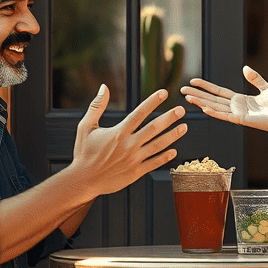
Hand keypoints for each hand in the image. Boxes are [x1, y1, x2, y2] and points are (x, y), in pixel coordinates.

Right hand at [72, 85, 186, 194]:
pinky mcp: (136, 173)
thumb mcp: (85, 127)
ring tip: (184, 127)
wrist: (83, 180)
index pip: (139, 114)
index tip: (164, 93)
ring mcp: (134, 160)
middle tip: (181, 110)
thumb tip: (103, 87)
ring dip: (173, 136)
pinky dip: (165, 157)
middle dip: (169, 118)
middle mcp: (128, 145)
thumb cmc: (83, 153)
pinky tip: (174, 150)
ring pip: (158, 146)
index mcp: (118, 133)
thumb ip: (97, 106)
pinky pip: (154, 163)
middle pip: (153, 129)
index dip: (153, 102)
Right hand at [181, 66, 267, 135]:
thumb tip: (245, 68)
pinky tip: (204, 109)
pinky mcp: (241, 120)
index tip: (193, 82)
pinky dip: (215, 113)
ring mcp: (237, 114)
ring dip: (201, 103)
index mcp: (240, 99)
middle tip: (182, 90)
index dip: (206, 86)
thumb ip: (255, 78)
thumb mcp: (266, 87)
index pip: (218, 92)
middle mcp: (235, 107)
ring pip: (215, 107)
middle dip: (197, 94)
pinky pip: (225, 116)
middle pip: (212, 99)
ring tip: (188, 98)